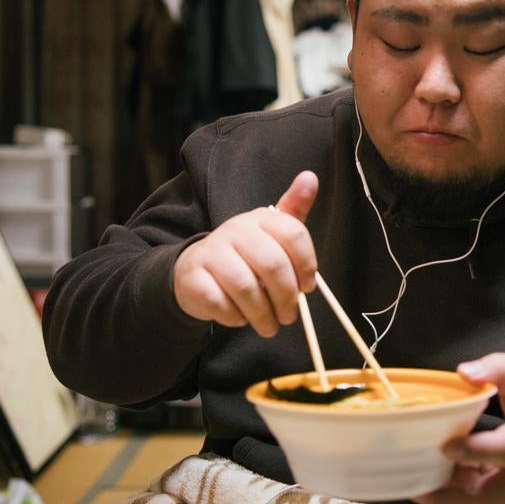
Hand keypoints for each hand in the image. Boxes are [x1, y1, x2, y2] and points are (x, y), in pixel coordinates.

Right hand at [173, 171, 318, 336]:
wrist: (195, 269)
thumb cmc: (244, 255)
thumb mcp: (271, 234)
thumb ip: (294, 212)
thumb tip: (310, 177)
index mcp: (260, 218)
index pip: (293, 233)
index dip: (307, 264)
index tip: (308, 287)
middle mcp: (235, 230)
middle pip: (273, 265)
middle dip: (287, 298)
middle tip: (289, 317)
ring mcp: (211, 253)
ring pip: (247, 288)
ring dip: (263, 315)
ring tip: (269, 326)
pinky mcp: (193, 277)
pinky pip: (222, 304)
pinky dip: (236, 318)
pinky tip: (240, 317)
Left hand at [415, 353, 504, 503]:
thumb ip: (501, 368)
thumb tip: (464, 372)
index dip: (477, 451)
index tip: (447, 445)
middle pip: (486, 501)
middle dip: (446, 498)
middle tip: (411, 481)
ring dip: (442, 497)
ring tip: (408, 475)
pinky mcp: (504, 496)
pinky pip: (474, 502)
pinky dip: (448, 492)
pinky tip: (426, 469)